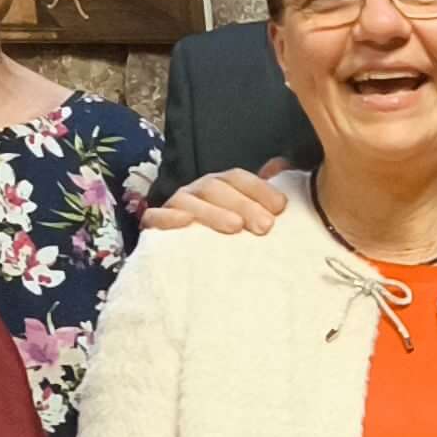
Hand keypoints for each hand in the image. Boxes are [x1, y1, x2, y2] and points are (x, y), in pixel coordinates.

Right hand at [144, 167, 287, 236]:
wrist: (194, 269)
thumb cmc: (230, 242)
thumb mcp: (252, 221)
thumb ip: (267, 197)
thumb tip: (282, 167)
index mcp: (220, 187)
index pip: (237, 178)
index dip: (259, 189)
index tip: (280, 207)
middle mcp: (197, 192)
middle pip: (216, 187)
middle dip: (243, 204)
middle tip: (265, 226)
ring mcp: (174, 207)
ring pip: (190, 201)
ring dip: (213, 212)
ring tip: (235, 227)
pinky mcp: (154, 226)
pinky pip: (156, 217)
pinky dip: (169, 218)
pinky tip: (186, 223)